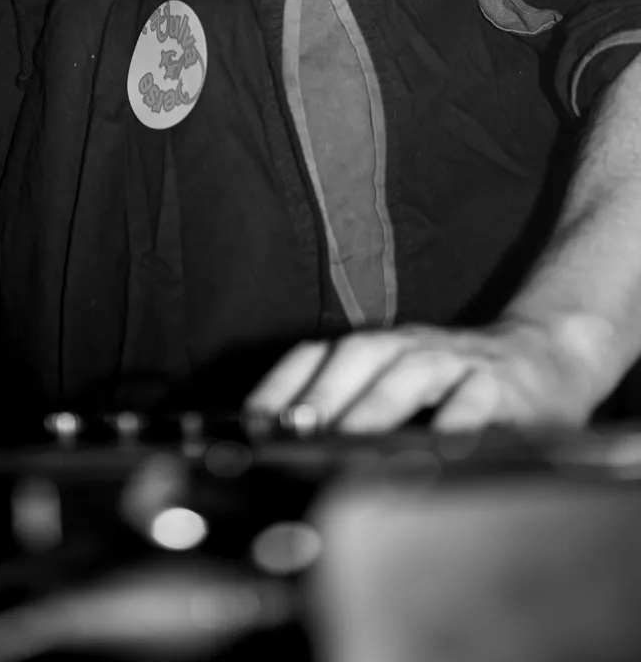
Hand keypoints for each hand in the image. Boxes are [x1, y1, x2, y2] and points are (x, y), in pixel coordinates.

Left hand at [243, 318, 599, 432]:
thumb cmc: (458, 384)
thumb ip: (357, 409)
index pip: (319, 354)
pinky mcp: (504, 385)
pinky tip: (438, 449)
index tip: (251, 421)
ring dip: (377, 407)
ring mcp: (458, 362)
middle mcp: (413, 347)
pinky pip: (476, 400)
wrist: (547, 355)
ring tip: (350, 443)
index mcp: (380, 350)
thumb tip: (290, 450)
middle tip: (295, 434)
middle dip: (323, 393)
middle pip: (359, 356)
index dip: (283, 383)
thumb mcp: (404, 387)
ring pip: (412, 372)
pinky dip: (456, 422)